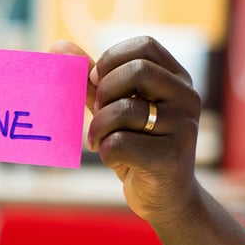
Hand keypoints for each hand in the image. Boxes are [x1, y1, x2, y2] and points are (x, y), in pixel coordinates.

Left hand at [51, 36, 202, 225]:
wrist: (164, 198)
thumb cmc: (137, 148)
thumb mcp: (114, 111)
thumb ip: (91, 81)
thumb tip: (57, 46)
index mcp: (176, 80)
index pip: (145, 46)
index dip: (111, 60)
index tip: (96, 82)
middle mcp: (187, 98)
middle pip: (136, 72)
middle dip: (104, 93)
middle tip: (98, 113)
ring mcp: (183, 127)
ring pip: (124, 110)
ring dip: (98, 128)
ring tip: (98, 141)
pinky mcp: (171, 158)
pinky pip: (119, 144)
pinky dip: (105, 152)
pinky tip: (113, 159)